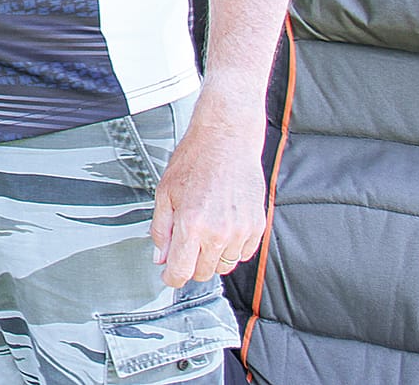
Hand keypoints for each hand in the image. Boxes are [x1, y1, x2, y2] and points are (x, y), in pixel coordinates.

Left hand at [149, 106, 264, 286]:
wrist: (226, 141)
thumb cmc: (195, 161)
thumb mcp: (165, 193)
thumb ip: (161, 229)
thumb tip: (161, 257)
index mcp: (192, 224)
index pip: (181, 271)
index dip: (171, 278)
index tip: (168, 275)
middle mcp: (218, 232)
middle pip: (203, 273)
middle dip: (190, 264)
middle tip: (184, 245)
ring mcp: (241, 231)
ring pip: (224, 266)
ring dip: (212, 257)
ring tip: (205, 229)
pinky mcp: (257, 227)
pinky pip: (243, 254)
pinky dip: (231, 248)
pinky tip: (222, 227)